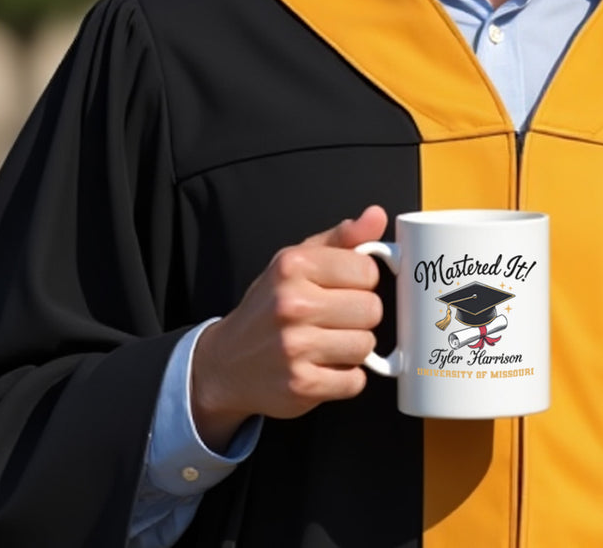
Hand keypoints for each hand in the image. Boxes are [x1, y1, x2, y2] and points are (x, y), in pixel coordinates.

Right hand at [190, 205, 387, 450]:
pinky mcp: (301, 386)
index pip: (367, 270)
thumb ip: (342, 238)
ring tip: (329, 342)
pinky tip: (324, 366)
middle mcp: (292, 304)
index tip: (346, 287)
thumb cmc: (270, 305)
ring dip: (354, 347)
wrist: (226, 362)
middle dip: (360, 315)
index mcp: (293, 266)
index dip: (362, 281)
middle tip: (337, 317)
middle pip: (372, 309)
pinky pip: (355, 381)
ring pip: (366, 345)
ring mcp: (295, 348)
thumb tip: (377, 215)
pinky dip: (346, 377)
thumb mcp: (298, 261)